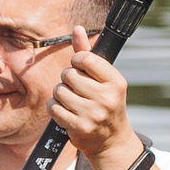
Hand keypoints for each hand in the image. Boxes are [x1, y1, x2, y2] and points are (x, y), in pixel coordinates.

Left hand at [49, 25, 142, 169]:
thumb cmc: (105, 103)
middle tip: (77, 89)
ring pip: (59, 91)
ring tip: (72, 101)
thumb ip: (88, 54)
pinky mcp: (79, 127)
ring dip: (60, 95)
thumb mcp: (103, 79)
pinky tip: (65, 111)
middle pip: (68, 75)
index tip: (80, 69)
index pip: (85, 58)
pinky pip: (54, 108)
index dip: (77, 61)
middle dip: (68, 80)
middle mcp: (106, 97)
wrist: (111, 140)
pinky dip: (55, 108)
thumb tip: (77, 28)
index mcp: (115, 81)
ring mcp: (93, 113)